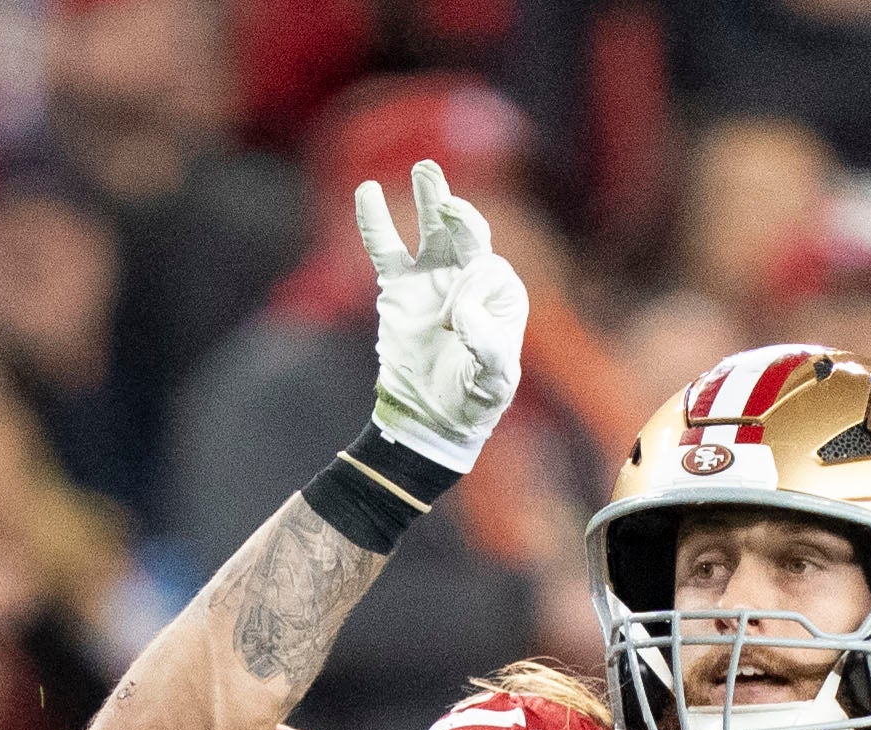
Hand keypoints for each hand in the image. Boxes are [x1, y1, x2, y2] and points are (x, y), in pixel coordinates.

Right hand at [356, 160, 527, 472]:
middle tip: (449, 204)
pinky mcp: (399, 287)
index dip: (469, 289)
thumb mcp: (494, 383)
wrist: (433, 419)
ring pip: (432, 230)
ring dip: (431, 199)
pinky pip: (386, 249)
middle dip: (461, 216)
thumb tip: (459, 313)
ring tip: (425, 169)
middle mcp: (471, 278)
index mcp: (502, 296)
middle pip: (469, 233)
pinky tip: (368, 192)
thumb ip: (488, 349)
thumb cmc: (473, 402)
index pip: (487, 269)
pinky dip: (376, 222)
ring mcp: (433, 277)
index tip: (453, 323)